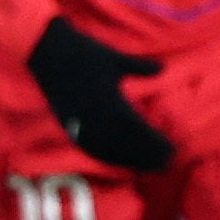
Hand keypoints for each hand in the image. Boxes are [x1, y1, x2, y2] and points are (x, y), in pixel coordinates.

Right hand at [27, 21, 173, 171]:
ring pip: (109, 150)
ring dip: (130, 160)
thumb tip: (164, 68)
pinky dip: (106, 157)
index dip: (156, 143)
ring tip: (148, 167)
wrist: (47, 52)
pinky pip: (90, 147)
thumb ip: (139, 68)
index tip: (172, 150)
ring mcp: (81, 124)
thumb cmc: (84, 53)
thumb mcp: (114, 59)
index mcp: (111, 102)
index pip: (138, 130)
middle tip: (166, 164)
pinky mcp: (68, 125)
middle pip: (126, 145)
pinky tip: (117, 161)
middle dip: (148, 156)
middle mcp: (97, 118)